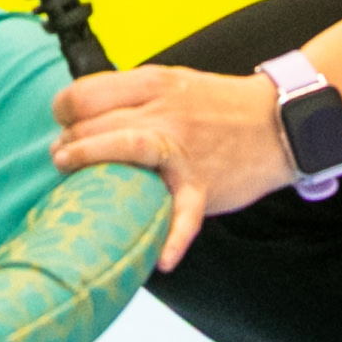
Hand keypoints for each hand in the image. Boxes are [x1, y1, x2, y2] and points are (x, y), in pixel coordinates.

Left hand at [47, 64, 296, 272]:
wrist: (280, 122)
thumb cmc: (217, 105)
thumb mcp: (172, 82)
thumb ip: (130, 95)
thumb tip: (79, 115)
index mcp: (153, 83)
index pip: (85, 92)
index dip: (64, 111)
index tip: (65, 126)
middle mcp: (165, 112)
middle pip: (96, 122)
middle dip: (68, 143)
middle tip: (62, 159)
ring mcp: (184, 149)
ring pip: (126, 148)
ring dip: (89, 161)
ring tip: (71, 177)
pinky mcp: (203, 184)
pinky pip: (185, 213)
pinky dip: (174, 238)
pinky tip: (161, 259)